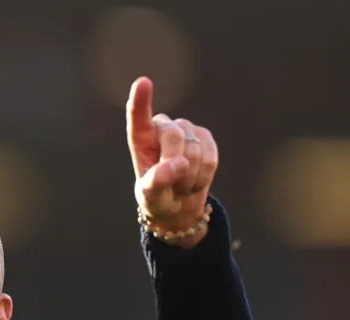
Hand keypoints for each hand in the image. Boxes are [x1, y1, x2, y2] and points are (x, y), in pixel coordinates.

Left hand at [126, 77, 216, 247]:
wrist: (177, 206)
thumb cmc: (156, 199)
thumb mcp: (149, 197)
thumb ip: (157, 181)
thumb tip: (178, 163)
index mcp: (141, 139)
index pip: (138, 117)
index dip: (141, 100)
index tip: (143, 82)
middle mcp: (162, 129)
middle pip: (174, 135)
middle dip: (175, 163)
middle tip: (170, 185)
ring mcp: (186, 131)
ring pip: (195, 148)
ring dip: (189, 175)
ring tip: (180, 184)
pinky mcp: (205, 138)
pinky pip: (211, 155)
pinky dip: (204, 174)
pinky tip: (194, 179)